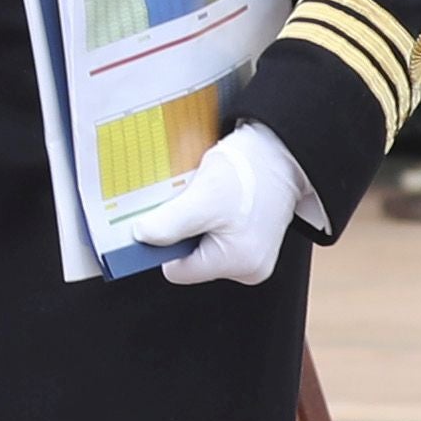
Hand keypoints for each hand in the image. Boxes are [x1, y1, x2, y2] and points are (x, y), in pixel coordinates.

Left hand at [124, 124, 306, 287]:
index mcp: (238, 264)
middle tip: (195, 201)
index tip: (167, 216)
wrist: (280, 150)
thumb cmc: (251, 171)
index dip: (165, 243)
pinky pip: (216, 235)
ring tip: (212, 198)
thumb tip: (141, 238)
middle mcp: (249, 268)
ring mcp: (254, 256)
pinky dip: (211, 217)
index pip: (177, 270)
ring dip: (197, 220)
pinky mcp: (254, 241)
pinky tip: (221, 200)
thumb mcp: (203, 197)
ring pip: (201, 244)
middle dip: (184, 229)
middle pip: (190, 257)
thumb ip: (169, 224)